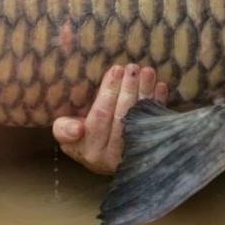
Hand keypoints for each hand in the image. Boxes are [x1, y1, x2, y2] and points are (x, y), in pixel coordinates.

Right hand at [52, 64, 167, 174]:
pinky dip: (159, 104)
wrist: (106, 157)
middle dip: (129, 89)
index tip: (115, 70)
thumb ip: (64, 129)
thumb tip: (78, 128)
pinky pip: (156, 125)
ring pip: (141, 119)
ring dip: (146, 93)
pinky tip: (160, 86)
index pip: (101, 116)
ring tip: (147, 71)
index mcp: (90, 150)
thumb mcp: (65, 134)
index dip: (109, 92)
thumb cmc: (83, 137)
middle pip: (122, 116)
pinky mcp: (150, 149)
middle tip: (132, 67)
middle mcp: (112, 155)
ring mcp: (133, 154)